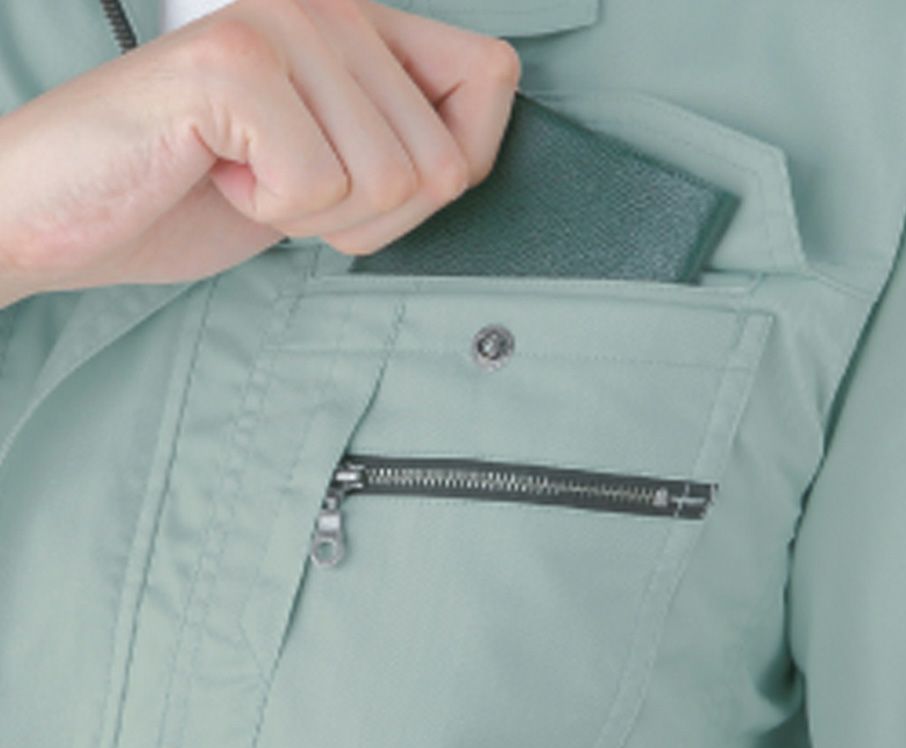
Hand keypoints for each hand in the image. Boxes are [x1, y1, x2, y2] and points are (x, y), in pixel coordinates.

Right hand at [0, 0, 520, 305]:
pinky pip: (319, 185)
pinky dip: (271, 214)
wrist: (60, 211)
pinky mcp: (233, 61)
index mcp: (356, 22)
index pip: (492, 79)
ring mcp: (280, 22)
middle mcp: (327, 3)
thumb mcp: (325, 177)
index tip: (367, 185)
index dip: (452, 163)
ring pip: (390, 179)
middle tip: (287, 189)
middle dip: (369, 217)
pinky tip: (220, 175)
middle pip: (444, 161)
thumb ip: (399, 148)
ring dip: (319, 217)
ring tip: (250, 178)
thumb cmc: (190, 195)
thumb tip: (469, 157)